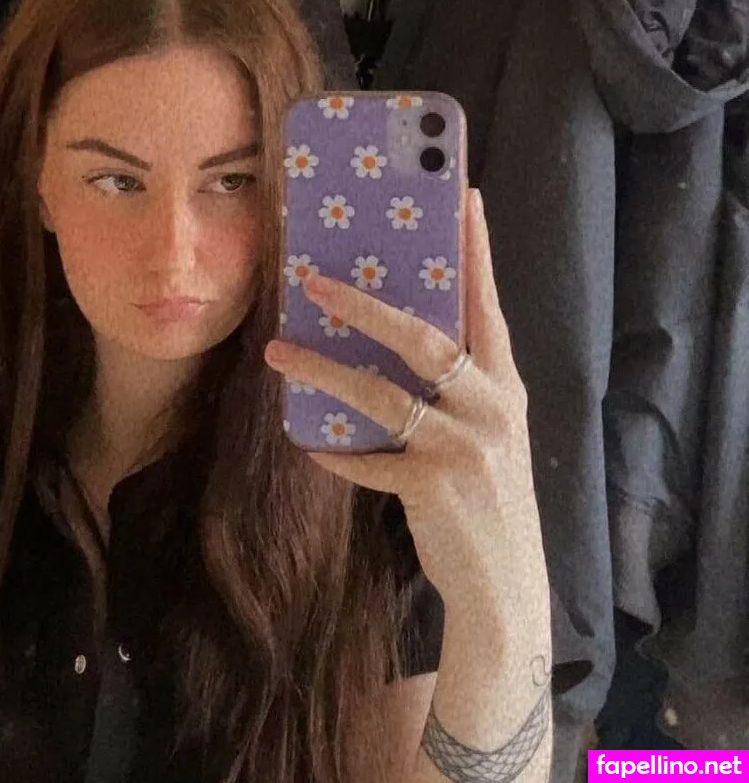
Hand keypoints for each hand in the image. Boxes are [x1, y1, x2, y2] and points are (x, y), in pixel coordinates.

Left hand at [264, 188, 549, 672]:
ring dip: (323, 370)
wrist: (507, 587)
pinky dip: (336, 451)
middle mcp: (491, 406)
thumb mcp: (487, 433)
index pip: (488, 304)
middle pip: (423, 337)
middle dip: (365, 305)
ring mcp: (465, 446)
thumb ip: (456, 390)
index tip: (463, 198)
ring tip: (278, 352)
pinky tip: (309, 444)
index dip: (476, 252)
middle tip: (312, 280)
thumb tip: (391, 343)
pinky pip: (368, 459)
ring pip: (381, 393)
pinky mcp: (434, 486)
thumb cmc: (490, 498)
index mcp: (504, 385)